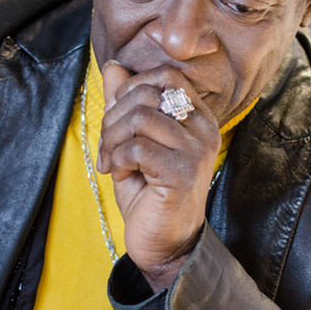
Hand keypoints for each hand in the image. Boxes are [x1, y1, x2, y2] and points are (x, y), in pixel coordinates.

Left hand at [98, 61, 220, 290]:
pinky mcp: (183, 173)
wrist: (164, 243)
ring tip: (110, 162)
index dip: (131, 89)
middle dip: (114, 117)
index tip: (116, 120)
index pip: (165, 76)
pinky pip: (138, 147)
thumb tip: (114, 66)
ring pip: (140, 117)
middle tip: (106, 148)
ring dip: (112, 139)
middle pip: (148, 93)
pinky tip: (118, 175)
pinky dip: (117, 158)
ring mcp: (197, 151)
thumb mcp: (132, 142)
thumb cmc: (149, 193)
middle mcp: (203, 130)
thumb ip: (126, 104)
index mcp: (197, 117)